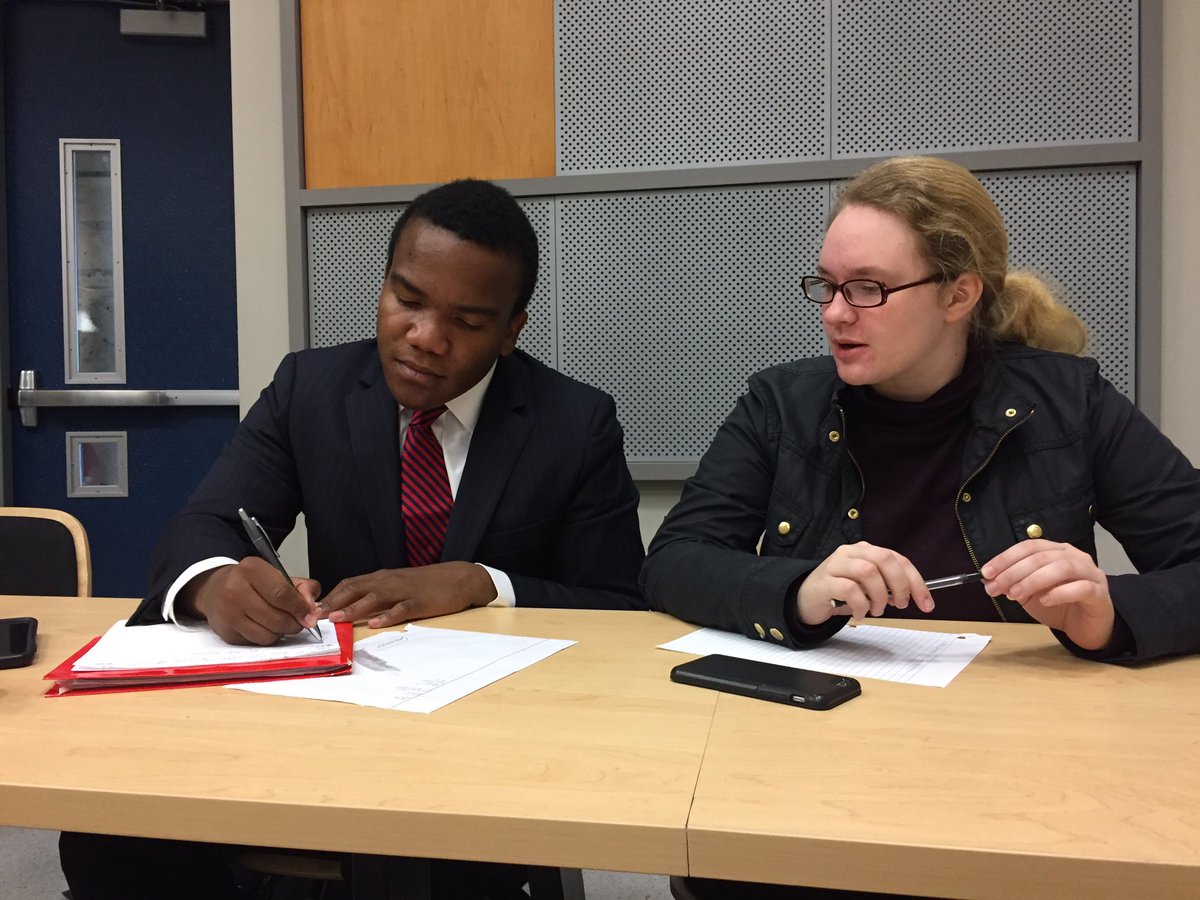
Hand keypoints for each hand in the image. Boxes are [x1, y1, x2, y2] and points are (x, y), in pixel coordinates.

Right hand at [183, 558, 321, 645]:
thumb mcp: (278, 575)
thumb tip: (312, 609)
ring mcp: (228, 613)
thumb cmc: (252, 583)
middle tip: (298, 621)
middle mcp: (235, 590)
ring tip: (279, 621)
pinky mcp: (226, 632)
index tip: (310, 615)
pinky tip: (264, 626)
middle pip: (277, 618)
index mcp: (251, 570)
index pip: (282, 594)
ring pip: (269, 635)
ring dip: (281, 632)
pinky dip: (267, 637)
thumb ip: (302, 587)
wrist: (215, 590)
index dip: (300, 608)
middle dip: (295, 623)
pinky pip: (257, 642)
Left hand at [322, 562, 496, 627]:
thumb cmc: (427, 584)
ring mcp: (404, 590)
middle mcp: (389, 581)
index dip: (330, 595)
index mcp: (382, 577)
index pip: (350, 583)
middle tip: (314, 616)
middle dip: (333, 602)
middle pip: (355, 588)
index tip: (311, 609)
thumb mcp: (399, 585)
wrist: (460, 578)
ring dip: (354, 608)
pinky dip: (388, 615)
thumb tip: (353, 608)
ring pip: (374, 597)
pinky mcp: (420, 601)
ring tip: (337, 618)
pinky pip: (402, 608)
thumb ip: (378, 594)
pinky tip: (377, 623)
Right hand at [796, 541, 933, 624]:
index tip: (926, 603)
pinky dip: (861, 605)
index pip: (897, 559)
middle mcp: (850, 552)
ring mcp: (835, 565)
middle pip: (884, 559)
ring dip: (879, 597)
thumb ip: (887, 587)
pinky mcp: (824, 581)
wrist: (804, 599)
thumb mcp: (867, 587)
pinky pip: (850, 590)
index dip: (916, 581)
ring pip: (868, 572)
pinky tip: (860, 614)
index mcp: (865, 551)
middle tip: (901, 605)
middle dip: (900, 584)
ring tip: (876, 610)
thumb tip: (909, 595)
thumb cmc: (839, 592)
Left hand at [981, 540, 1113, 649]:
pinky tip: (1044, 601)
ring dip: (1033, 580)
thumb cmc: (1059, 606)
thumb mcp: (1029, 595)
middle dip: (1013, 572)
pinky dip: (1059, 592)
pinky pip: (1081, 588)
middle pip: (1041, 557)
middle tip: (995, 587)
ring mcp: (1091, 573)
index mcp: (1057, 551)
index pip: (1029, 547)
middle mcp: (1075, 557)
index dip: (1006, 558)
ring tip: (1015, 594)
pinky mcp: (1100, 593)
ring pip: (1061, 568)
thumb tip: (988, 580)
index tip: (986, 573)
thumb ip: (1012, 584)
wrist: (1087, 627)